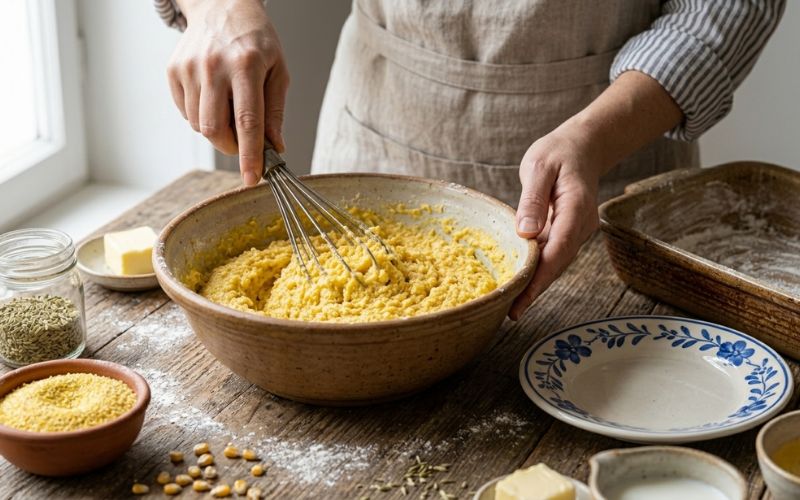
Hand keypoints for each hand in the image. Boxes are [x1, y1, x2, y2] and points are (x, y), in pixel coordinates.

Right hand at [168, 0, 289, 184]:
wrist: (221, 5)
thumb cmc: (255, 40)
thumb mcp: (278, 70)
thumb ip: (276, 110)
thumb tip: (274, 147)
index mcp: (246, 65)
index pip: (247, 121)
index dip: (250, 155)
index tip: (253, 178)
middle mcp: (213, 66)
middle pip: (215, 129)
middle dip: (231, 146)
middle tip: (244, 141)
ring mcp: (189, 68)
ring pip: (198, 125)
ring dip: (216, 130)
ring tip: (229, 106)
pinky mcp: (173, 71)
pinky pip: (185, 112)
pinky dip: (200, 116)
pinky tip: (213, 96)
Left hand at [508, 123, 601, 319]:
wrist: (583, 148)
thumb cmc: (558, 153)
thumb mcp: (540, 166)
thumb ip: (533, 199)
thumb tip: (525, 233)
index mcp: (576, 207)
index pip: (558, 248)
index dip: (541, 276)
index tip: (524, 297)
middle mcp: (580, 225)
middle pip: (557, 264)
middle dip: (536, 289)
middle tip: (512, 312)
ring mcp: (575, 232)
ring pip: (554, 263)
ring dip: (535, 284)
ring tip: (511, 306)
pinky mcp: (566, 233)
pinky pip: (551, 255)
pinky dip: (535, 270)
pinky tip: (517, 284)